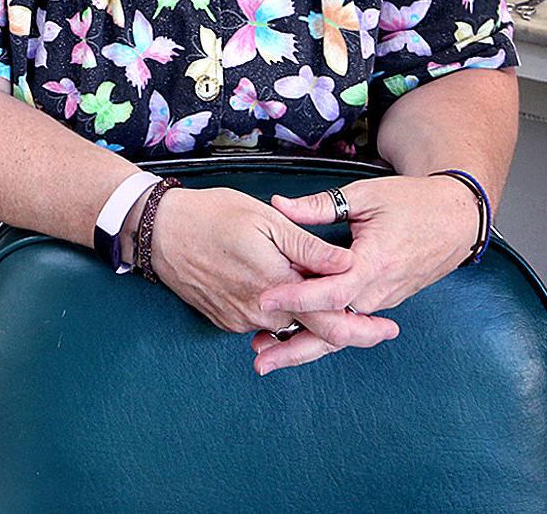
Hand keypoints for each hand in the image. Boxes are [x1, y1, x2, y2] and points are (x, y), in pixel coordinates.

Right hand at [148, 187, 393, 356]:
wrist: (158, 231)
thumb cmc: (211, 216)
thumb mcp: (265, 220)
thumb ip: (309, 246)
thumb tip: (346, 264)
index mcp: (276, 286)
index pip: (330, 321)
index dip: (363, 328)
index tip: (388, 329)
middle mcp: (259, 313)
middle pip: (312, 330)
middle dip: (345, 328)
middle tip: (377, 326)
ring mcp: (239, 320)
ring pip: (287, 326)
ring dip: (309, 318)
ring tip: (328, 300)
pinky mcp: (224, 320)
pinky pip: (262, 323)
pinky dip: (280, 314)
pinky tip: (285, 293)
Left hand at [250, 175, 478, 373]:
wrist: (457, 218)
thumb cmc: (412, 202)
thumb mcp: (365, 195)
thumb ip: (320, 205)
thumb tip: (279, 205)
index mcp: (374, 263)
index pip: (331, 291)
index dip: (296, 296)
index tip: (264, 299)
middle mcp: (379, 290)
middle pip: (334, 327)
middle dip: (295, 345)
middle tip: (258, 358)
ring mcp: (383, 299)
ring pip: (341, 331)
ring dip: (305, 345)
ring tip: (267, 354)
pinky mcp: (383, 300)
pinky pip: (350, 323)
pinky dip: (323, 334)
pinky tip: (294, 337)